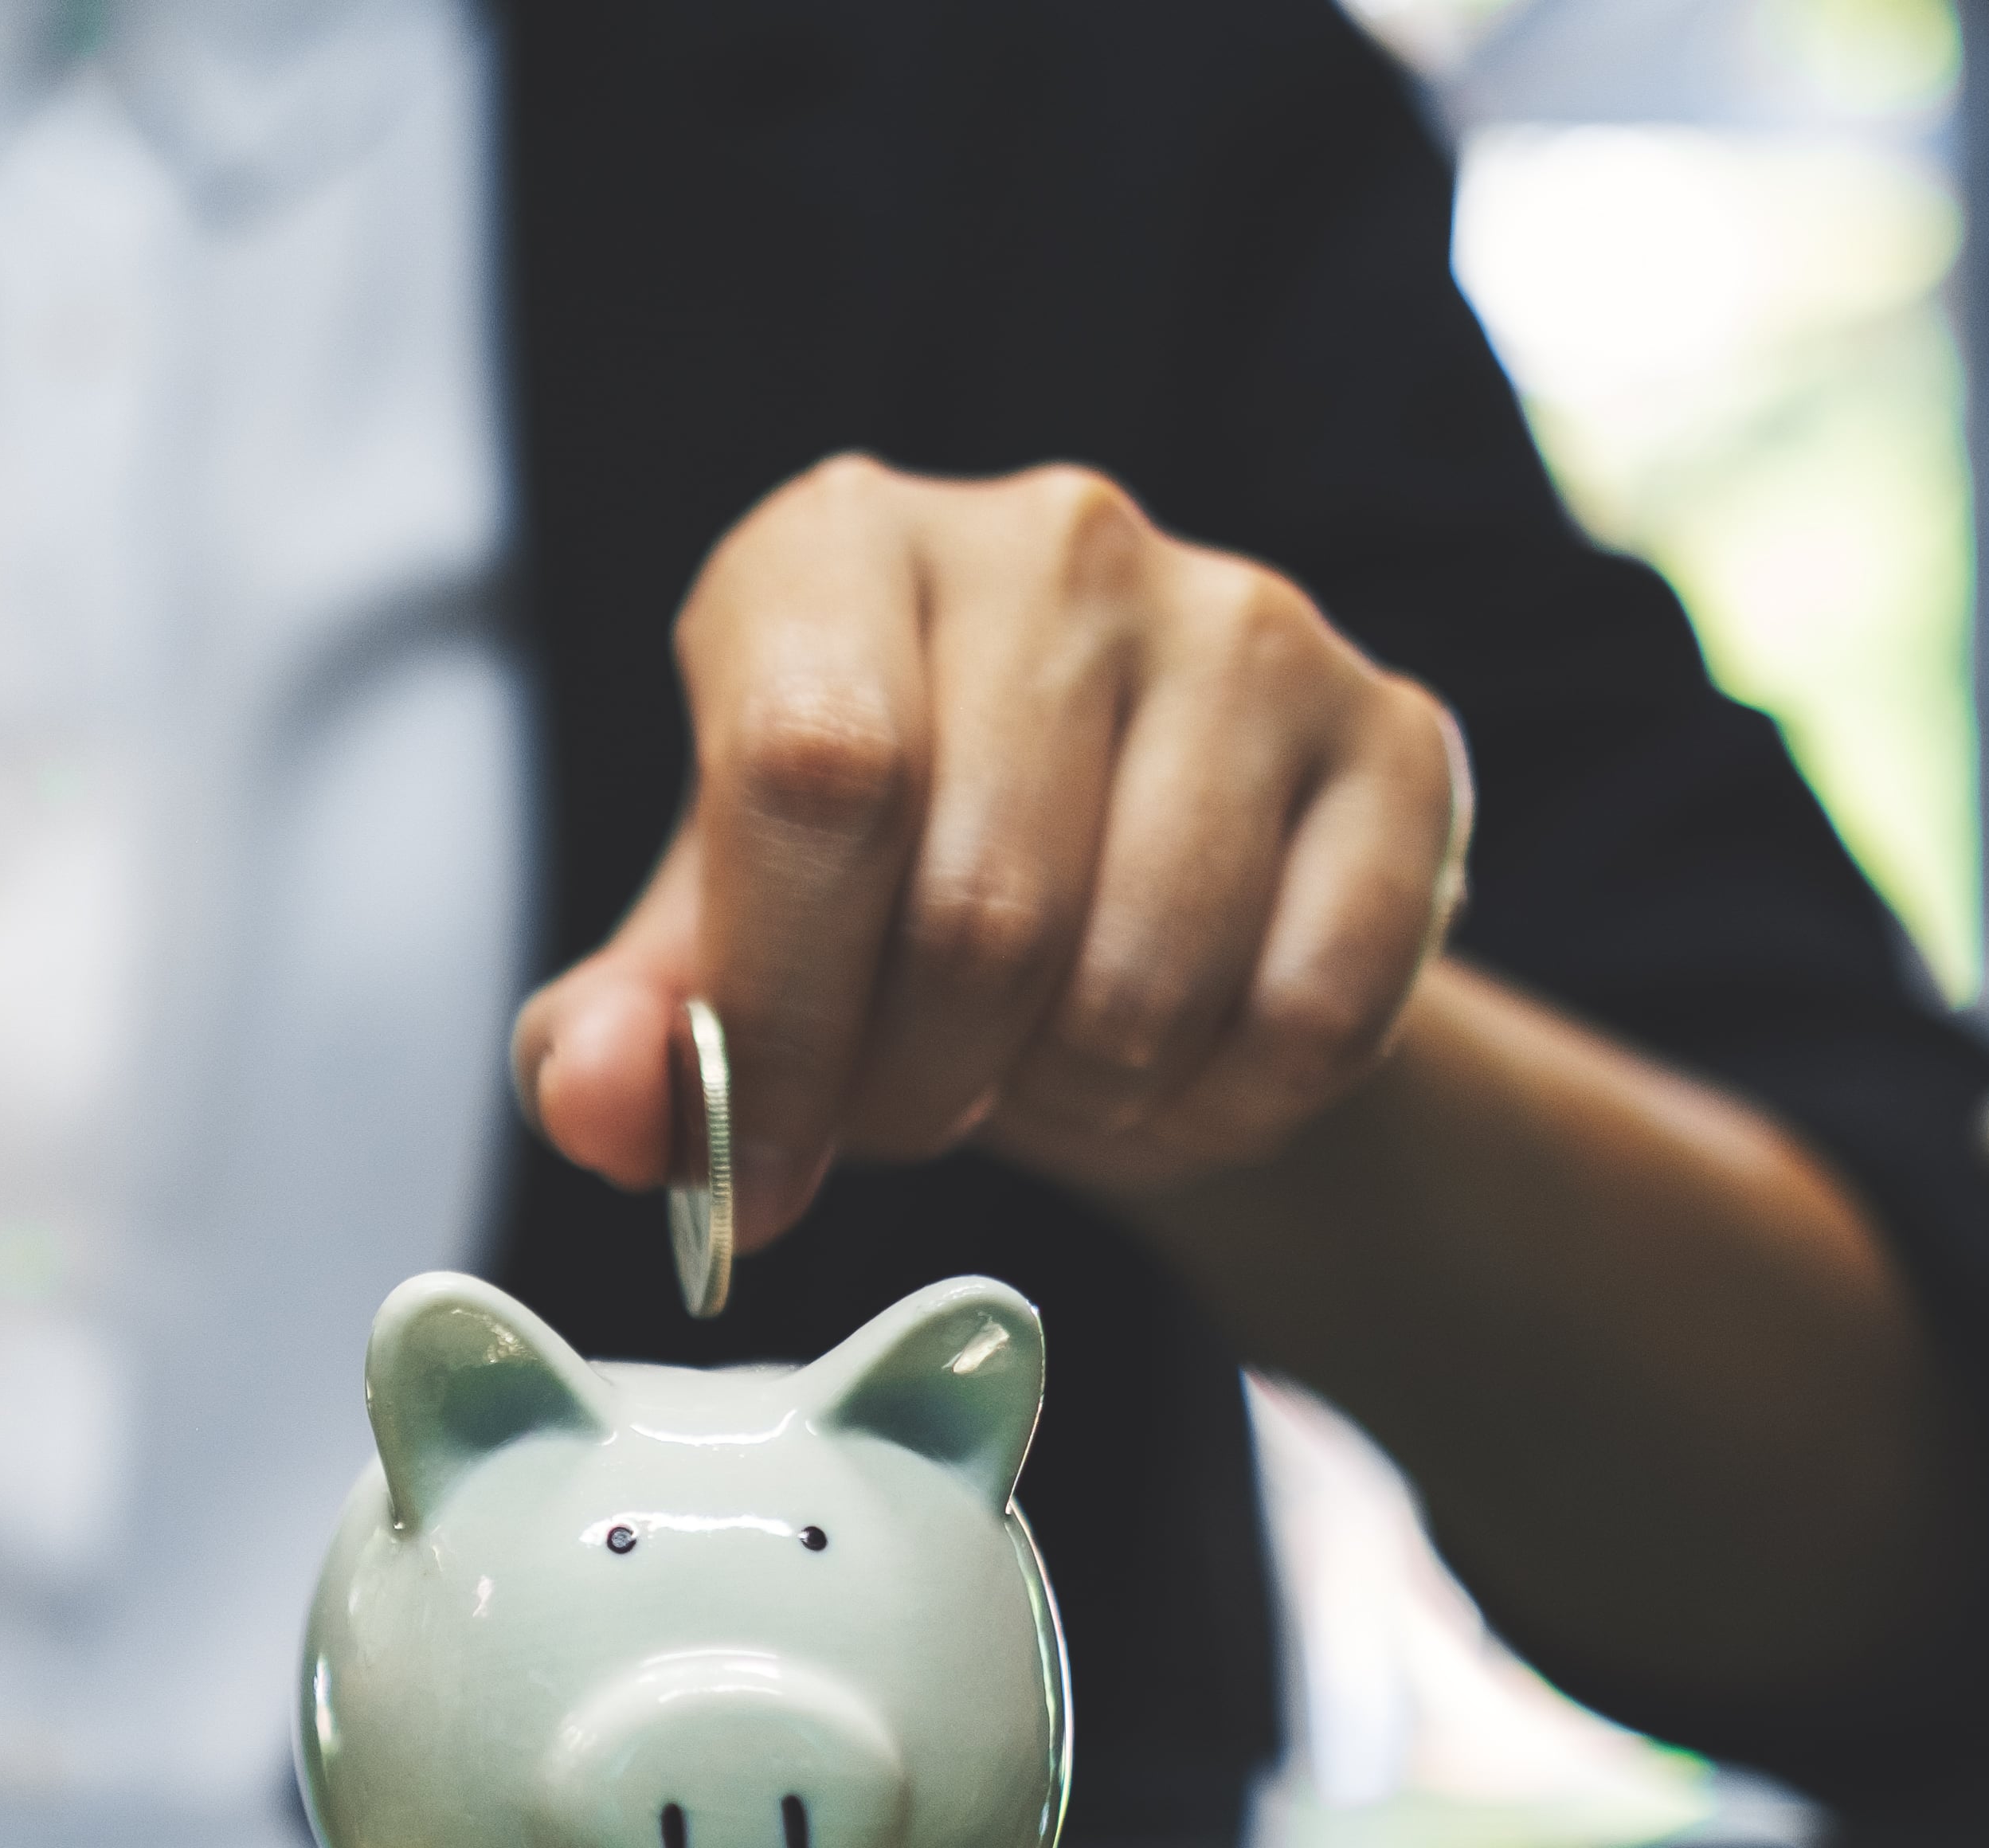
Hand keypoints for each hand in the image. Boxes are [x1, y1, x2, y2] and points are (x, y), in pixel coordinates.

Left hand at [512, 457, 1468, 1235]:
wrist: (1117, 888)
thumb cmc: (876, 900)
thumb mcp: (711, 956)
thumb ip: (616, 1037)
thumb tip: (593, 1102)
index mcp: (830, 546)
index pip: (807, 776)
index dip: (779, 1017)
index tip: (762, 1167)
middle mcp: (1048, 540)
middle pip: (979, 908)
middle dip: (917, 1086)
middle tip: (906, 1107)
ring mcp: (1244, 621)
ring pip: (1143, 980)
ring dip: (1071, 1103)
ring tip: (1032, 1070)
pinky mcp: (1395, 734)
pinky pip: (1307, 1012)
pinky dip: (1222, 1107)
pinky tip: (1174, 1065)